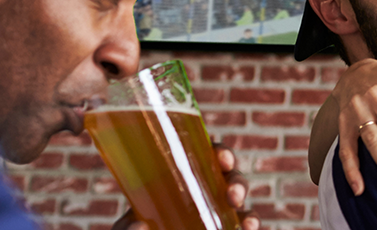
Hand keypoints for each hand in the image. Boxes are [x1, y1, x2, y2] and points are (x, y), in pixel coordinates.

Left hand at [110, 143, 260, 229]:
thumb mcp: (124, 228)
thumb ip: (125, 228)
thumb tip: (140, 226)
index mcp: (183, 177)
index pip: (208, 156)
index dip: (221, 153)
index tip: (223, 160)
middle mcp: (206, 193)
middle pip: (231, 178)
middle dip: (238, 182)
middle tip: (233, 196)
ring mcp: (216, 216)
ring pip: (243, 208)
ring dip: (250, 212)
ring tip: (247, 223)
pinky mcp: (224, 229)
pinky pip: (244, 226)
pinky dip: (251, 225)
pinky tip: (249, 229)